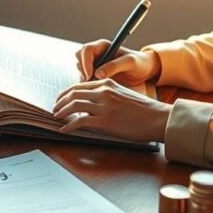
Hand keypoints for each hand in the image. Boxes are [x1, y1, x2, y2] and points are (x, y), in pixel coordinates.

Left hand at [53, 78, 170, 142]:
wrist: (157, 118)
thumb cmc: (143, 109)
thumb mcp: (123, 94)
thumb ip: (107, 95)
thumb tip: (91, 104)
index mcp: (108, 83)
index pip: (80, 85)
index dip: (67, 92)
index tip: (60, 99)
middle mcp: (104, 91)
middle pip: (73, 93)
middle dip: (60, 101)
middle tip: (54, 109)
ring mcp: (103, 106)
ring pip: (74, 105)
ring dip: (61, 112)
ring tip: (56, 118)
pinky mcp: (104, 120)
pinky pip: (80, 121)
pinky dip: (69, 125)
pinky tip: (64, 129)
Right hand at [76, 40, 161, 84]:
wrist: (143, 71)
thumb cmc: (139, 63)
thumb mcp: (130, 63)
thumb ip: (114, 66)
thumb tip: (97, 74)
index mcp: (103, 46)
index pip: (86, 49)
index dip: (85, 62)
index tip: (90, 75)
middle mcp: (97, 53)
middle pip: (79, 57)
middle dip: (83, 70)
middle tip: (92, 81)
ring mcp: (94, 63)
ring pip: (79, 68)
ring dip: (84, 77)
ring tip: (97, 86)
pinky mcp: (94, 73)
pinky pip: (84, 77)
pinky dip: (87, 84)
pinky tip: (97, 89)